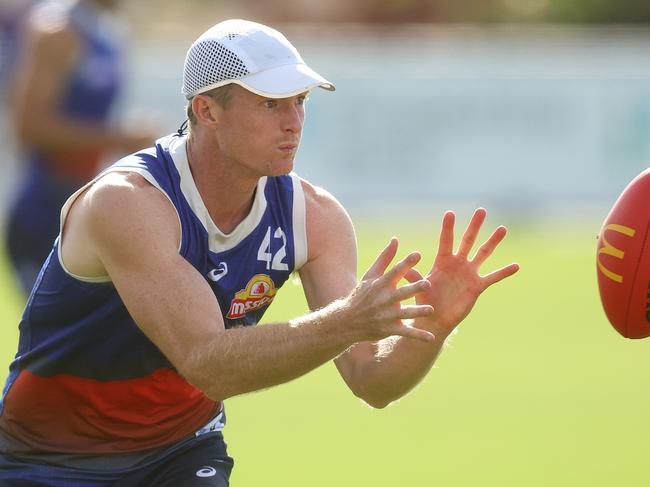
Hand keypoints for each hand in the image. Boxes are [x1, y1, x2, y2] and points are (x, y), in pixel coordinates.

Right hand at [342, 240, 435, 343]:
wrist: (347, 321)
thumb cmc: (362, 295)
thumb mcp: (370, 275)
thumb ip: (385, 257)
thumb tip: (396, 239)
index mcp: (380, 284)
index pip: (394, 272)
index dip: (405, 263)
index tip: (417, 254)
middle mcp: (383, 299)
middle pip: (401, 293)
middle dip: (413, 288)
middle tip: (428, 284)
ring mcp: (386, 316)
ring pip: (404, 314)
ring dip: (417, 312)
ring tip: (431, 310)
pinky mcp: (389, 329)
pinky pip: (405, 333)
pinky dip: (418, 336)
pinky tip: (431, 338)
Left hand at [405, 208, 518, 334]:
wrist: (435, 319)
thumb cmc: (425, 301)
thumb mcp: (418, 287)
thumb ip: (413, 276)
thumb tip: (403, 268)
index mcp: (442, 261)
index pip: (446, 240)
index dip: (448, 227)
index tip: (450, 212)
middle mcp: (458, 263)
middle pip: (468, 240)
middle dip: (474, 226)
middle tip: (481, 210)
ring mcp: (469, 274)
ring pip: (483, 253)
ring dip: (493, 241)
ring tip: (502, 228)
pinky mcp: (477, 286)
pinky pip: (493, 277)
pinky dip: (504, 272)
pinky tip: (516, 266)